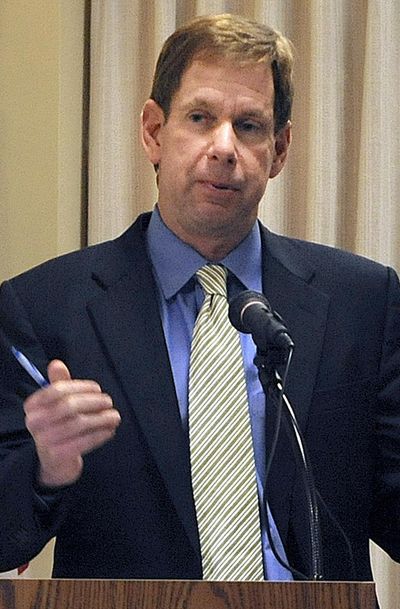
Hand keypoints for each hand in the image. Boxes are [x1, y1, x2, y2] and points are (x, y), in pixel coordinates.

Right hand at [24, 360, 120, 486]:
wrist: (54, 462)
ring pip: (79, 423)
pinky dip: (100, 434)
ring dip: (101, 418)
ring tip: (114, 416)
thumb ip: (59, 383)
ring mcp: (44, 440)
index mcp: (32, 406)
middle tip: (109, 402)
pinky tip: (109, 430)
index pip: (58, 390)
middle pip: (69, 405)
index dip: (81, 387)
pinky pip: (83, 441)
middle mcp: (34, 423)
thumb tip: (56, 363)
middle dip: (93, 402)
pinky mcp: (57, 456)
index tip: (97, 388)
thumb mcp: (57, 404)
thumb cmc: (59, 426)